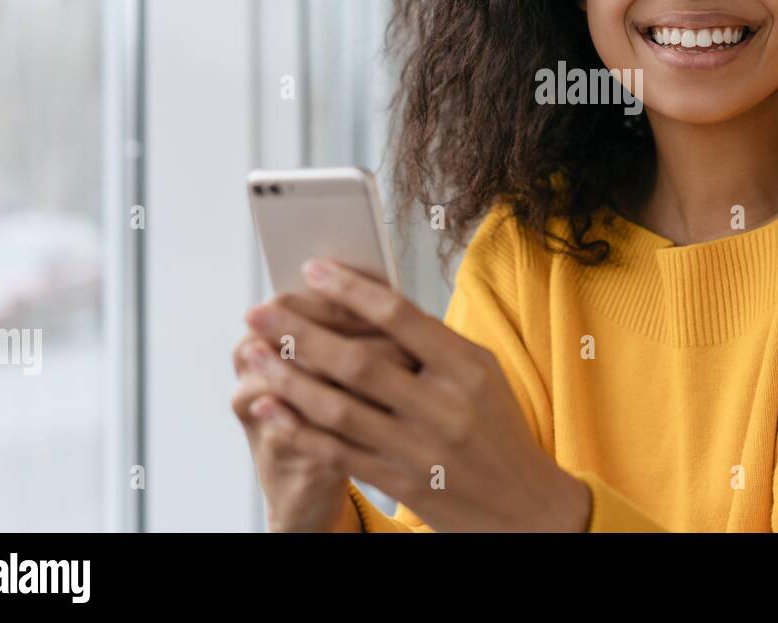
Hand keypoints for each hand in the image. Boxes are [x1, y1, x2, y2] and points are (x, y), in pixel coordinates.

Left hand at [242, 259, 591, 531]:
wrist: (523, 507)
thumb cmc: (497, 429)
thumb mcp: (482, 374)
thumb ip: (433, 343)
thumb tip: (369, 302)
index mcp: (467, 367)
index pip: (400, 317)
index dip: (351, 291)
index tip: (313, 270)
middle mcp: (443, 406)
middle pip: (358, 362)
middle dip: (301, 333)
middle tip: (260, 311)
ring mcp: (420, 449)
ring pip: (338, 408)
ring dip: (287, 378)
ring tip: (253, 352)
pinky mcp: (400, 484)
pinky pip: (337, 451)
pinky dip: (297, 428)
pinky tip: (269, 405)